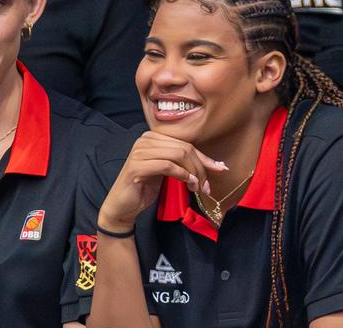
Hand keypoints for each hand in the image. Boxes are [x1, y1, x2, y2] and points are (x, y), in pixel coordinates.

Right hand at [97, 131, 226, 231]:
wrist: (123, 205)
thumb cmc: (145, 187)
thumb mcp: (168, 171)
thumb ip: (185, 163)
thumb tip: (216, 164)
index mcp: (152, 137)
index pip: (185, 143)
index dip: (204, 157)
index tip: (220, 169)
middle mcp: (145, 140)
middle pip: (184, 148)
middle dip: (200, 167)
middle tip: (206, 186)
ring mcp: (139, 151)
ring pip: (178, 155)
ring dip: (193, 173)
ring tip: (196, 187)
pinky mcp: (136, 166)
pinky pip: (167, 165)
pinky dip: (182, 174)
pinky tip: (187, 184)